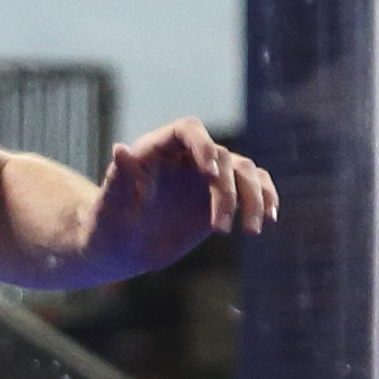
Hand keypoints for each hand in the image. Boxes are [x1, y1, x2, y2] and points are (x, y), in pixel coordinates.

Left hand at [89, 122, 276, 275]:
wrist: (121, 247)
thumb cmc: (108, 225)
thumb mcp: (109, 207)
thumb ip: (118, 178)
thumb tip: (120, 149)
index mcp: (157, 149)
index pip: (188, 130)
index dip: (203, 145)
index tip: (211, 174)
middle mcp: (186, 156)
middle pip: (222, 157)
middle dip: (226, 191)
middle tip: (220, 230)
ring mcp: (207, 175)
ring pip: (244, 172)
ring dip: (254, 199)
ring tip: (252, 231)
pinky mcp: (222, 196)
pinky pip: (253, 187)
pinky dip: (265, 199)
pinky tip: (270, 219)